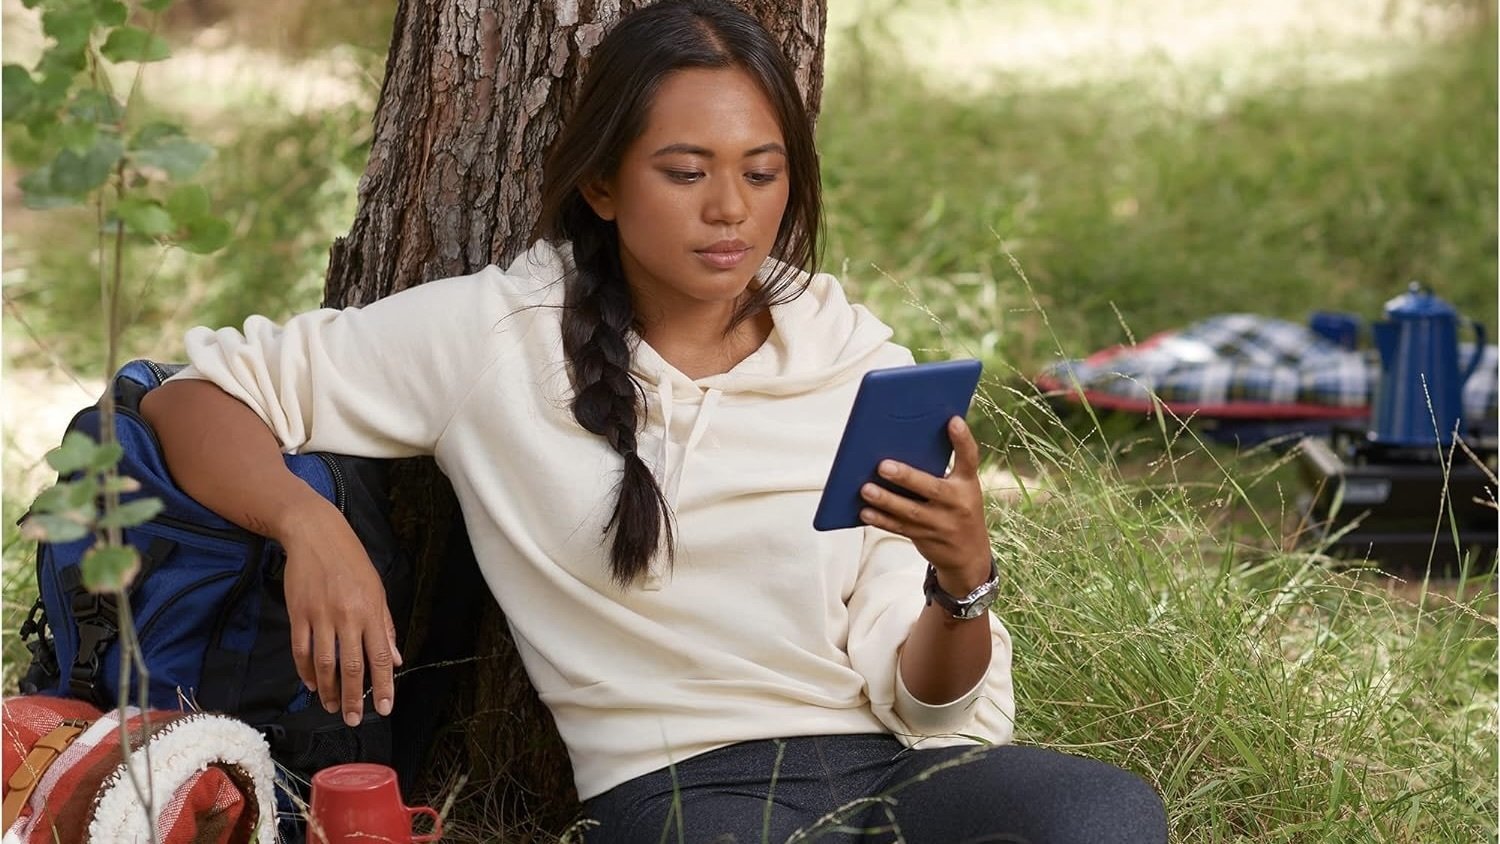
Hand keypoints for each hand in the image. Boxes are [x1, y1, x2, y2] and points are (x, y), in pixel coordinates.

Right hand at [279, 502, 401, 726]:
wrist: (316, 535)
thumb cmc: (352, 562)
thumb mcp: (377, 590)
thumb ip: (385, 627)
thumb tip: (396, 660)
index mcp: (371, 611)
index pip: (380, 656)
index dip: (383, 685)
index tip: (384, 708)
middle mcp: (347, 616)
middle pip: (352, 666)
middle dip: (355, 697)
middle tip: (354, 719)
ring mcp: (320, 616)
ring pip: (324, 664)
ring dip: (329, 690)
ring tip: (333, 707)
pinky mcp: (298, 614)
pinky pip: (301, 650)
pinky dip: (306, 672)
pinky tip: (312, 685)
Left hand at [859, 416, 991, 589]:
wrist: (969, 555)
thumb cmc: (957, 508)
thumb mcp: (960, 488)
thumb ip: (941, 469)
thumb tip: (902, 442)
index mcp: (967, 483)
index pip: (970, 458)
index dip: (963, 439)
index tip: (953, 420)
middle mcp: (958, 503)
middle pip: (932, 488)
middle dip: (907, 477)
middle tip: (882, 466)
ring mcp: (942, 524)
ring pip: (910, 512)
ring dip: (886, 501)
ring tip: (865, 489)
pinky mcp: (925, 538)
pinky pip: (899, 528)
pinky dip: (881, 520)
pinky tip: (864, 511)